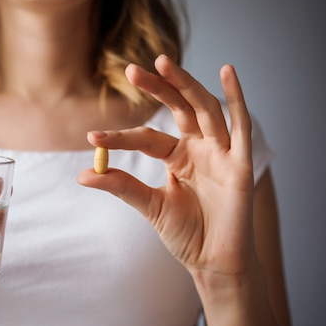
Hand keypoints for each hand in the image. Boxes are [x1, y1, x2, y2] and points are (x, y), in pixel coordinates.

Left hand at [78, 55, 254, 276]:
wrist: (213, 262)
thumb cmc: (187, 235)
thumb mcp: (149, 205)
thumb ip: (121, 186)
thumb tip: (83, 174)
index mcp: (178, 156)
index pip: (147, 137)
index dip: (121, 137)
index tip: (92, 136)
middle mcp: (199, 148)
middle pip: (178, 108)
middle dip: (157, 88)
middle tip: (131, 70)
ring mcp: (221, 153)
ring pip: (203, 109)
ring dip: (185, 84)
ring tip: (163, 63)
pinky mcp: (241, 163)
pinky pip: (241, 126)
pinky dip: (236, 98)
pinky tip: (228, 72)